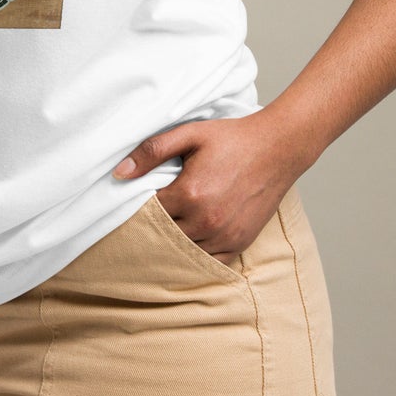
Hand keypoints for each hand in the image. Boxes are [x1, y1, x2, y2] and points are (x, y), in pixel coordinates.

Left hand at [112, 111, 311, 262]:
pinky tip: (188, 240)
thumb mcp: (188, 134)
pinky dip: (196, 253)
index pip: (148, 212)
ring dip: (173, 241)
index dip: (138, 207)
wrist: (276, 148)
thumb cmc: (231, 139)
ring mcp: (226, 235)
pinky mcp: (240, 243)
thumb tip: (119, 173)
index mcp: (190, 193)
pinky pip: (210, 261)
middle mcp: (207, 220)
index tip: (134, 200)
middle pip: (164, 235)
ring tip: (166, 227)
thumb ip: (151, 152)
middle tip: (145, 217)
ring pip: (185, 251)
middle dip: (153, 226)